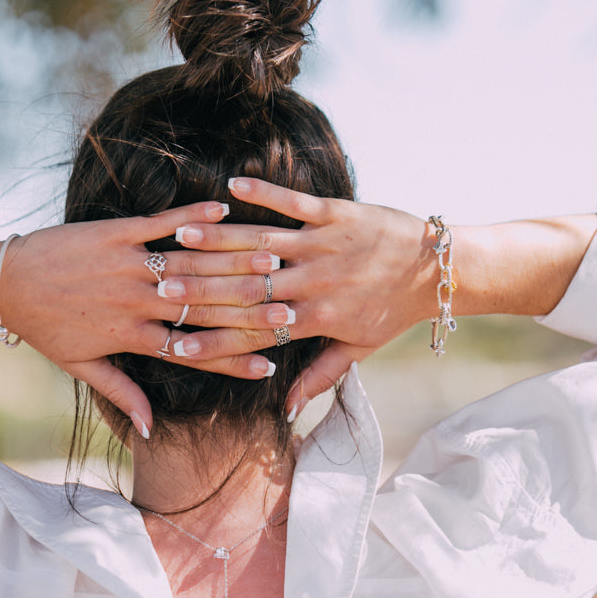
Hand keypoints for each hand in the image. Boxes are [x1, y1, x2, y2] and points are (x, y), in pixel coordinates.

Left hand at [0, 200, 289, 435]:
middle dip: (248, 311)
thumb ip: (123, 393)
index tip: (269, 365)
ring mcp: (127, 266)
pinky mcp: (115, 234)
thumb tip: (151, 432)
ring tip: (273, 261)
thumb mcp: (83, 367)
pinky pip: (163, 225)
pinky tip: (225, 209)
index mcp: (131, 338)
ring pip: (190, 267)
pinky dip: (194, 217)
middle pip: (203, 309)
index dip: (232, 359)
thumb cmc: (46, 328)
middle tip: (290, 309)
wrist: (9, 284)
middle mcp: (135, 303)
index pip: (192, 352)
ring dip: (233, 262)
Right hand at [163, 178, 439, 417]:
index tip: (175, 343)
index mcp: (317, 319)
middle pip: (247, 287)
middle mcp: (317, 283)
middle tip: (158, 286)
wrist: (438, 269)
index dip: (214, 340)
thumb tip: (285, 410)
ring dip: (219, 239)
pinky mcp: (338, 214)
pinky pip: (294, 203)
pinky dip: (263, 194)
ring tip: (180, 236)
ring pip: (262, 243)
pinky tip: (230, 188)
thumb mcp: (358, 349)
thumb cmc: (393, 311)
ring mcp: (326, 246)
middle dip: (200, 288)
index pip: (254, 332)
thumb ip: (319, 376)